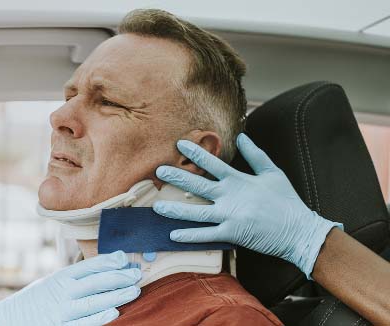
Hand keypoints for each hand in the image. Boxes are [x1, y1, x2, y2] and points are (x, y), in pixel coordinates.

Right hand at [0, 251, 140, 325]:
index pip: (90, 265)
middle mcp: (62, 291)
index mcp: (61, 277)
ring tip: (134, 291)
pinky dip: (98, 317)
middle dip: (119, 277)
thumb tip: (105, 268)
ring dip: (116, 295)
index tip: (127, 259)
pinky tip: (114, 313)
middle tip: (137, 275)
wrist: (3, 321)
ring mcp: (60, 311)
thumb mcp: (52, 283)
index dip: (110, 261)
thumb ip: (75, 278)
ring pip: (93, 300)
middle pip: (96, 281)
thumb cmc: (33, 302)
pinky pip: (82, 323)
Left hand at [153, 133, 341, 278]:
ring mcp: (230, 216)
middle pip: (198, 185)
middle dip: (176, 177)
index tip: (179, 144)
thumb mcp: (272, 172)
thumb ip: (255, 154)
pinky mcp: (232, 234)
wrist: (299, 230)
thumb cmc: (286, 201)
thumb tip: (242, 137)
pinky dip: (190, 235)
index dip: (195, 152)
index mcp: (239, 180)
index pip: (213, 163)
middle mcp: (231, 196)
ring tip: (157, 206)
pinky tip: (173, 235)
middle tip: (158, 170)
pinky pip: (207, 235)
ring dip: (175, 209)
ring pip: (196, 212)